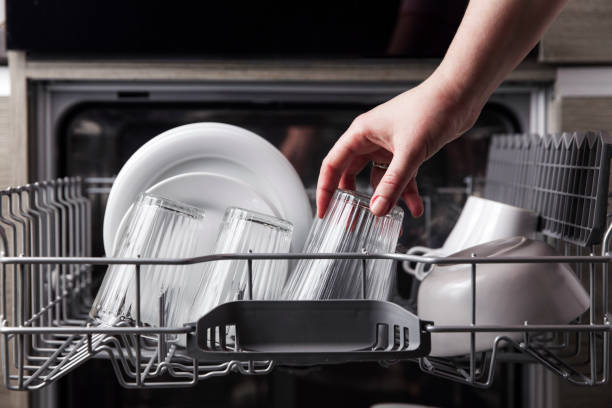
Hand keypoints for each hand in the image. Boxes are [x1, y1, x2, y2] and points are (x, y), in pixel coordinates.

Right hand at [316, 76, 479, 217]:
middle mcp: (371, 140)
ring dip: (385, 198)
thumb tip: (378, 208)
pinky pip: (400, 177)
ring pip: (378, 179)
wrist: (459, 96)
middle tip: (351, 220)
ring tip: (389, 219)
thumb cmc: (431, 108)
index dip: (326, 189)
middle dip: (353, 199)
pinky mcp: (406, 151)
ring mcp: (388, 146)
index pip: (332, 165)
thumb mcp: (409, 151)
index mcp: (361, 133)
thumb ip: (393, 183)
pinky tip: (414, 207)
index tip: (324, 210)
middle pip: (352, 174)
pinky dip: (406, 192)